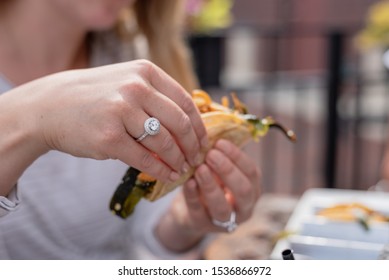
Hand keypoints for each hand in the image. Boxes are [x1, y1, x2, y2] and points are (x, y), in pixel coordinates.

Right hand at [0, 60, 206, 192]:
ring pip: (165, 143)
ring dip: (179, 160)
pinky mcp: (109, 138)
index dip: (199, 126)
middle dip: (193, 146)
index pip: (185, 102)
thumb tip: (189, 123)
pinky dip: (162, 170)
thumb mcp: (126, 82)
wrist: (50, 107)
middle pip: (179, 123)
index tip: (203, 141)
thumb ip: (156, 96)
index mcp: (145, 72)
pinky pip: (145, 159)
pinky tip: (169, 176)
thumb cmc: (94, 97)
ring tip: (183, 169)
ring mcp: (121, 112)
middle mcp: (136, 88)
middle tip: (196, 158)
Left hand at [156, 139, 260, 251]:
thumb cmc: (211, 181)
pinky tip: (188, 182)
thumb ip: (221, 156)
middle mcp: (243, 208)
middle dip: (228, 171)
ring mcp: (223, 221)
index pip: (251, 173)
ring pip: (222, 208)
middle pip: (243, 191)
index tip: (220, 143)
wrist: (192, 208)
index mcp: (252, 190)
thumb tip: (214, 132)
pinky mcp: (202, 226)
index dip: (237, 157)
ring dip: (211, 186)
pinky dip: (193, 196)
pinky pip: (198, 212)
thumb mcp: (220, 169)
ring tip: (200, 168)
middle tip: (211, 155)